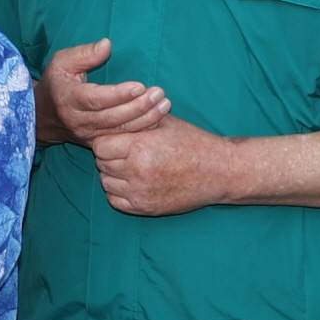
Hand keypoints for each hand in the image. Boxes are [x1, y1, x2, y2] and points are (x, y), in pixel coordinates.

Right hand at [38, 39, 168, 147]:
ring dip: (145, 119)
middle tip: (159, 94)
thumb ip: (84, 53)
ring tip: (164, 105)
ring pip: (120, 131)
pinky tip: (157, 120)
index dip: (118, 95)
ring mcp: (89, 134)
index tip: (139, 86)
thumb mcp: (62, 62)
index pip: (95, 99)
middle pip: (112, 117)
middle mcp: (78, 120)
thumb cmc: (56, 83)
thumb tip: (107, 45)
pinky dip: (141, 131)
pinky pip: (122, 140)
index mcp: (68, 98)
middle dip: (139, 107)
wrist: (43, 116)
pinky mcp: (98, 143)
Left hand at [90, 114, 233, 216]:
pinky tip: (132, 182)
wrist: (219, 171)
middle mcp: (137, 170)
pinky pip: (115, 201)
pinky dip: (118, 192)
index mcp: (140, 146)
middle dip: (109, 156)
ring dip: (113, 175)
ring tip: (129, 167)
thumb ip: (136, 118)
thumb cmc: (193, 142)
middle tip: (123, 153)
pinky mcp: (146, 207)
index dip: (106, 141)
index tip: (117, 140)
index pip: (100, 145)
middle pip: (102, 163)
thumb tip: (114, 111)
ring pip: (106, 183)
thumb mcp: (165, 122)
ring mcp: (140, 192)